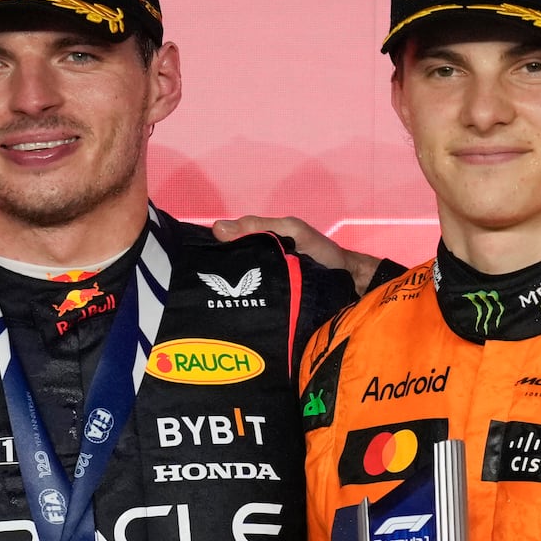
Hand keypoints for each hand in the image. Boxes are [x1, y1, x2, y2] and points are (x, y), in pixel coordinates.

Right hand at [212, 215, 381, 294]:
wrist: (346, 284)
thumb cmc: (320, 252)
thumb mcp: (290, 230)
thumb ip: (258, 227)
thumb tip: (217, 227)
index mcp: (253, 245)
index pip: (222, 246)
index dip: (208, 250)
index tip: (195, 259)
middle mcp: (251, 266)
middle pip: (224, 271)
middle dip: (213, 276)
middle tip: (200, 286)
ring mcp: (257, 289)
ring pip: (233, 290)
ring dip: (225, 295)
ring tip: (210, 302)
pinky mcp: (265, 309)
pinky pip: (247, 306)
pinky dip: (238, 309)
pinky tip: (227, 313)